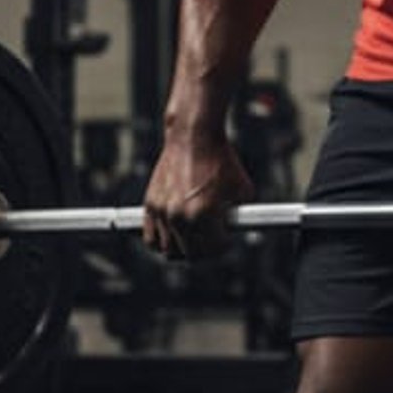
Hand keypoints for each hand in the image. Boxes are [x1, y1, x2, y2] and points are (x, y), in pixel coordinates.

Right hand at [142, 129, 254, 258]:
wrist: (194, 136)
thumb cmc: (221, 161)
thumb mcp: (242, 191)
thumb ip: (238, 218)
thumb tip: (235, 236)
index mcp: (204, 215)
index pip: (213, 250)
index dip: (223, 247)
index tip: (226, 239)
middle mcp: (180, 216)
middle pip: (189, 255)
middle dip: (203, 251)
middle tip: (212, 241)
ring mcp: (162, 212)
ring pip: (168, 250)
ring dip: (182, 248)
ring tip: (193, 237)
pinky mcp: (150, 205)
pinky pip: (151, 238)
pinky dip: (161, 241)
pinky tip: (174, 233)